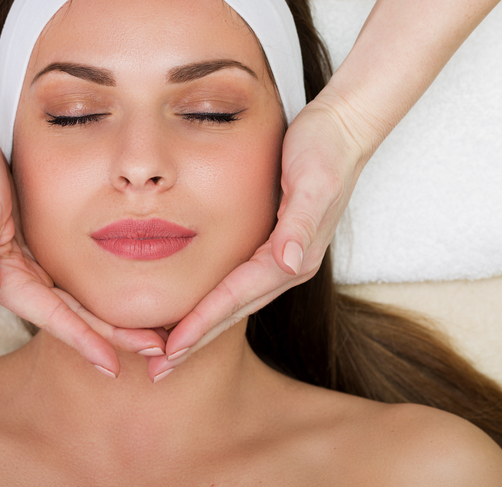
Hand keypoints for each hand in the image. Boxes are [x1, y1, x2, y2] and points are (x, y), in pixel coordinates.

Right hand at [0, 115, 164, 375]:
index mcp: (3, 278)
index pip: (52, 316)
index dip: (83, 340)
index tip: (113, 364)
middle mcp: (20, 278)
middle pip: (73, 316)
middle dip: (111, 337)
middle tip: (156, 352)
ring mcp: (32, 264)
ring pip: (79, 300)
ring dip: (111, 320)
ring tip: (151, 334)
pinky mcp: (41, 246)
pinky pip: (76, 277)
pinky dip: (101, 291)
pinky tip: (127, 296)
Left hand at [148, 90, 366, 380]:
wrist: (344, 130)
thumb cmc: (325, 149)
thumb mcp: (314, 180)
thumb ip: (301, 222)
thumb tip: (288, 262)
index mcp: (293, 256)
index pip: (236, 297)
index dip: (203, 324)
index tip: (172, 350)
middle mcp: (288, 264)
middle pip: (233, 312)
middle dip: (196, 342)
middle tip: (158, 371)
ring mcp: (282, 258)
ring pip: (234, 304)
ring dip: (202, 330)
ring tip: (168, 352)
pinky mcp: (275, 245)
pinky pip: (238, 285)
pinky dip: (214, 304)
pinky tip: (196, 312)